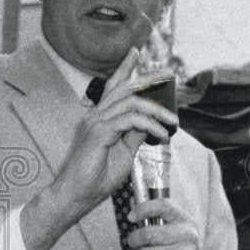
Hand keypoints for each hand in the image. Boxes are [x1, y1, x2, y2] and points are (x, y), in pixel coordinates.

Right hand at [55, 48, 178, 217]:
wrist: (76, 195)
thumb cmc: (96, 178)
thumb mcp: (123, 153)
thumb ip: (134, 135)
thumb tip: (149, 124)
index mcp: (99, 118)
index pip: (113, 87)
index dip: (125, 68)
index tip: (137, 53)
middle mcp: (95, 115)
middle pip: (124, 87)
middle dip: (148, 77)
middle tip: (169, 73)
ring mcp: (95, 122)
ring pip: (130, 102)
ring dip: (157, 110)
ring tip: (173, 122)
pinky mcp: (98, 133)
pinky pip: (130, 121)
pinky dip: (149, 126)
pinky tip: (160, 136)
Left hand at [127, 198, 209, 249]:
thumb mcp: (169, 231)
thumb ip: (152, 216)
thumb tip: (132, 200)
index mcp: (185, 220)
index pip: (162, 205)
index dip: (142, 209)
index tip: (130, 217)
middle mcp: (188, 235)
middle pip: (147, 234)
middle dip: (134, 242)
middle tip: (134, 246)